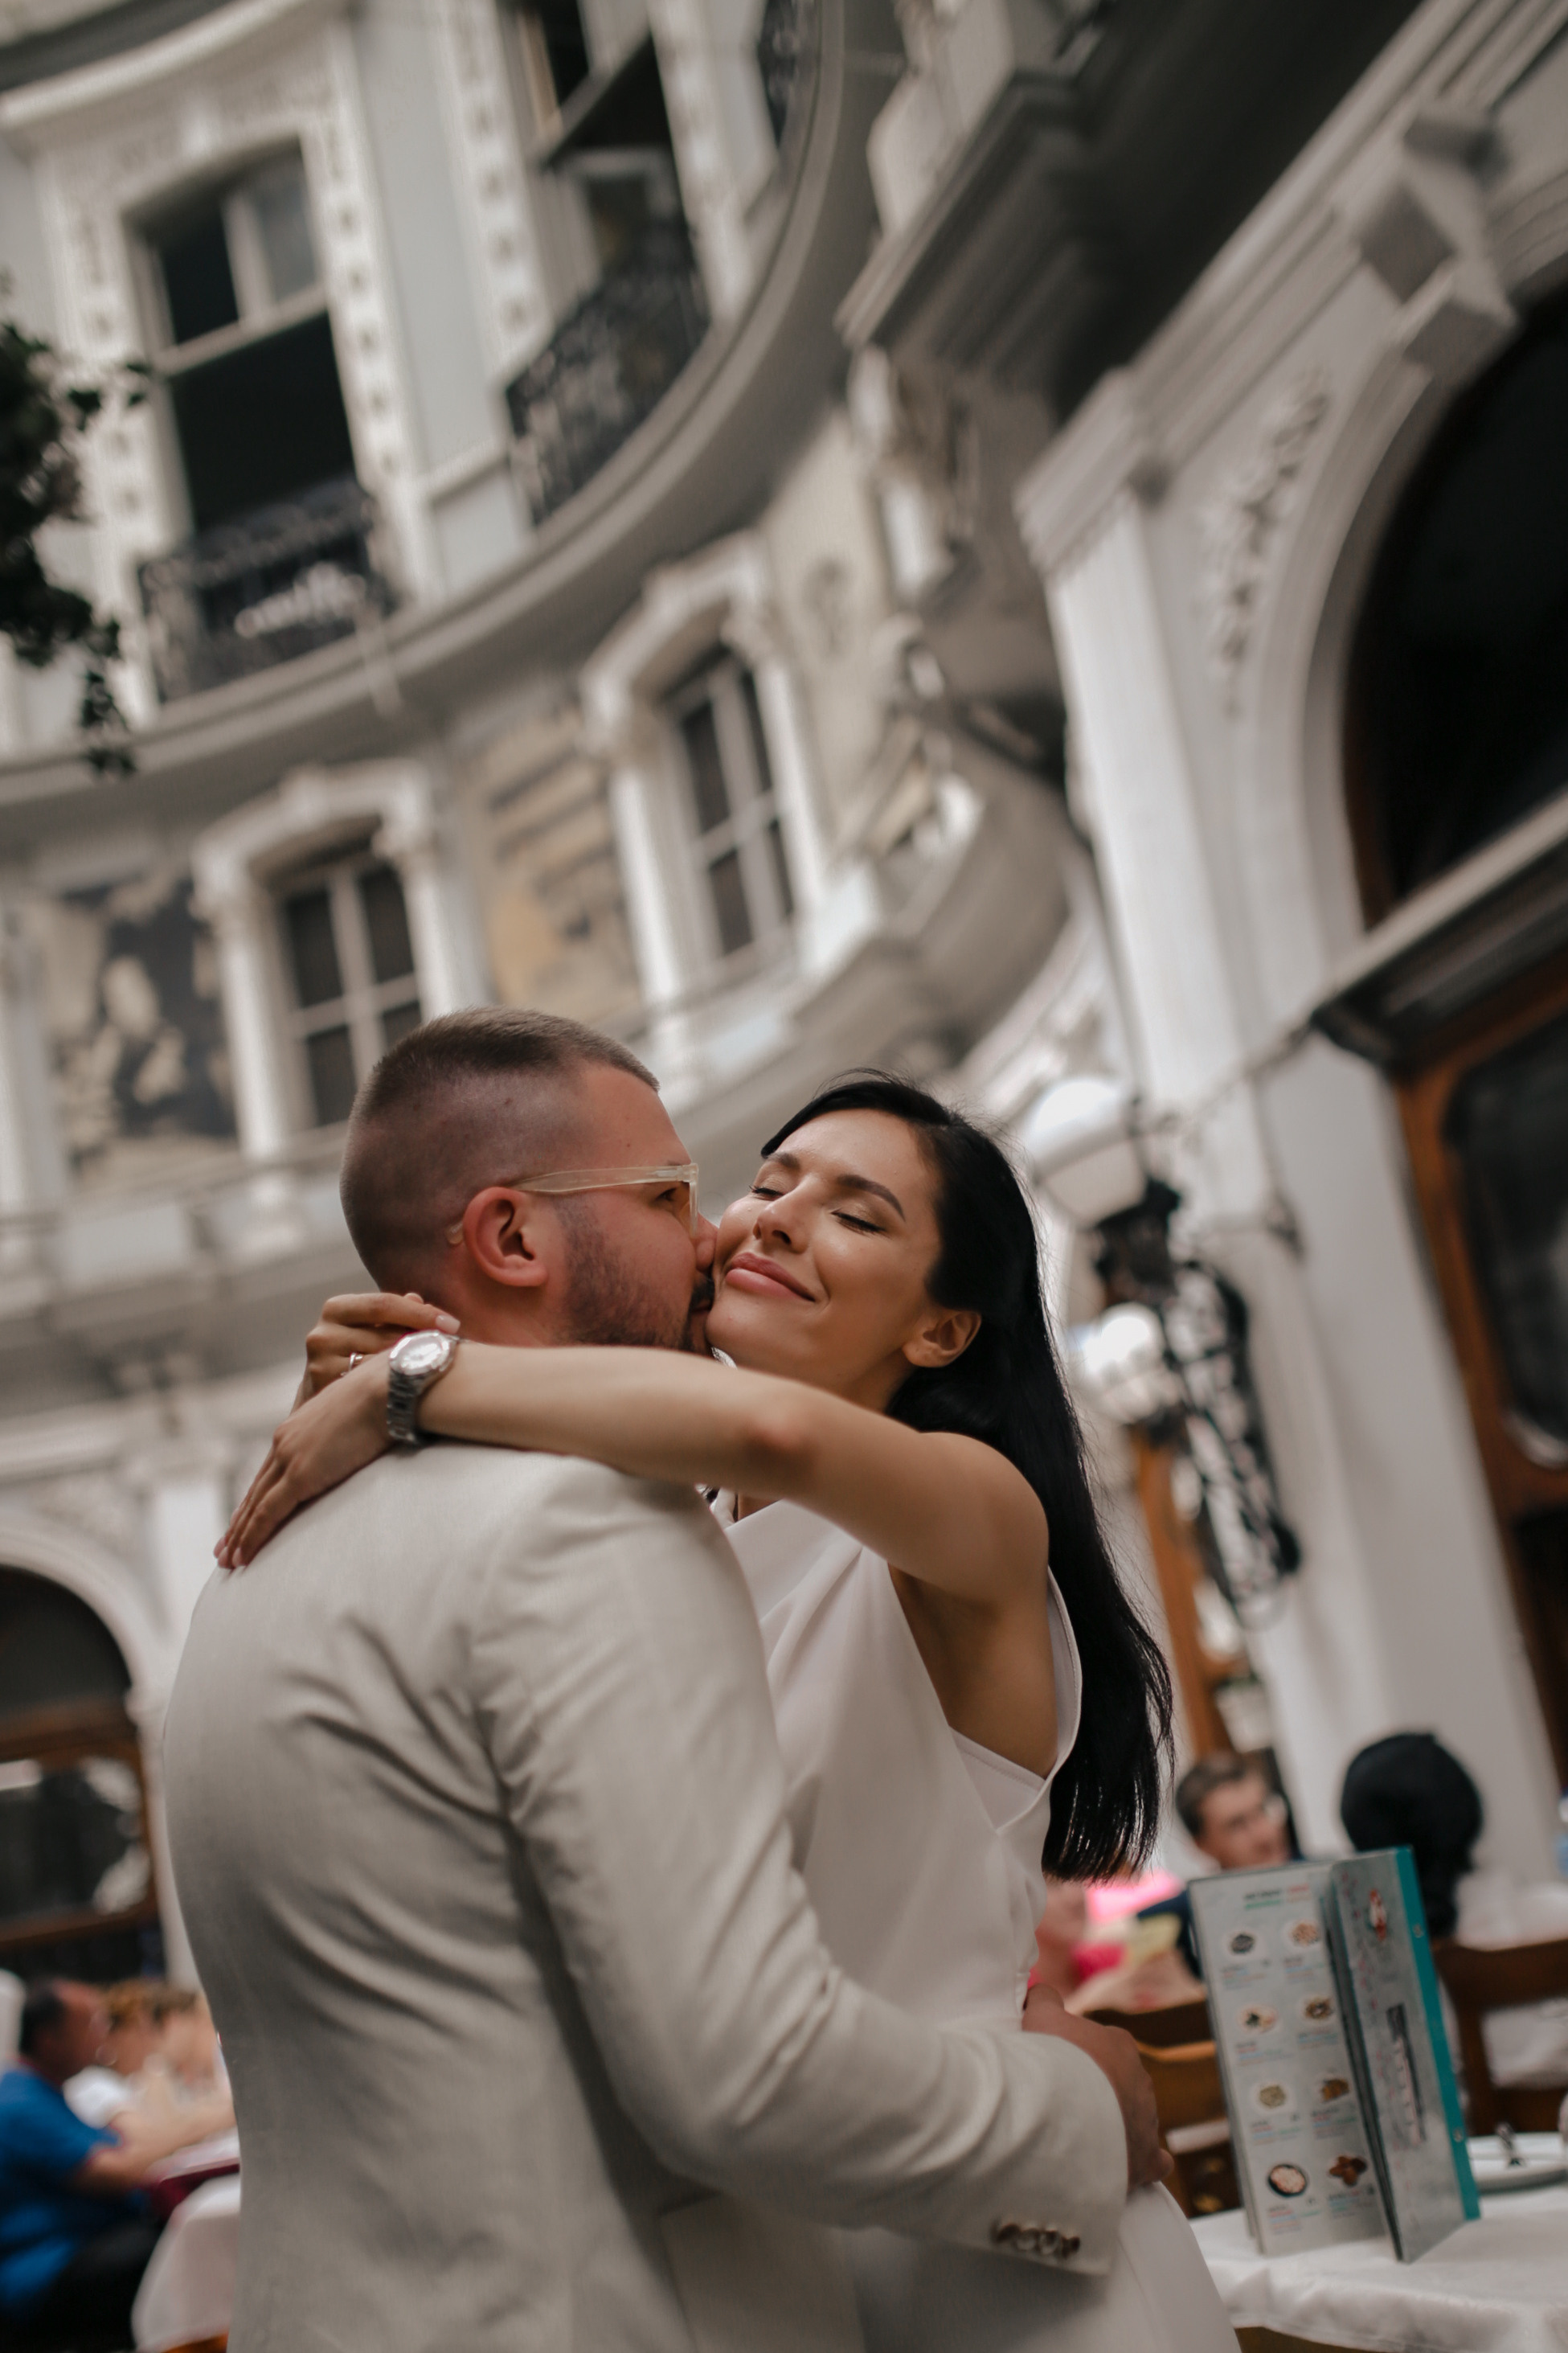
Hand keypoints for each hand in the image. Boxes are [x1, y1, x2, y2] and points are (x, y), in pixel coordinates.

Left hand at [219, 1357, 392, 1567]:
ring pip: (255, 1506)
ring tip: (228, 1561)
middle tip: (223, 1549)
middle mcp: (284, 1442)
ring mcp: (289, 1458)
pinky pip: (268, 1513)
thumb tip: (358, 1441)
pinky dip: (252, 1537)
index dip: (254, 1499)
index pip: (268, 1473)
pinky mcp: (300, 1476)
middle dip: (239, 1523)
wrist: (387, 1390)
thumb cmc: (383, 1397)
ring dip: (240, 1536)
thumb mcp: (355, 1415)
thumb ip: (346, 1432)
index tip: (242, 1519)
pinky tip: (243, 1556)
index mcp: (295, 1428)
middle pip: (256, 1491)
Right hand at [294, 1291, 457, 1405]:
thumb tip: (418, 1299)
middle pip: (385, 1337)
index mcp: (336, 1309)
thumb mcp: (373, 1326)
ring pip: (379, 1367)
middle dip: (421, 1343)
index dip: (421, 1314)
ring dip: (411, 1368)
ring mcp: (320, 1366)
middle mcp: (322, 1334)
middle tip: (451, 1350)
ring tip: (437, 1370)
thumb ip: (396, 1311)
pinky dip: (395, 1389)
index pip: (383, 1305)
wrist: (323, 1395)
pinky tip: (414, 1391)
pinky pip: (369, 1391)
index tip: (452, 1324)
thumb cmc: (358, 1352)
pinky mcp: (325, 1394)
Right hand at [1023, 1983, 1171, 2189]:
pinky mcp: (1146, 2157)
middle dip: (1097, 2094)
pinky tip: (1127, 2166)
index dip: (1077, 2059)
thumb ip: (1045, 1999)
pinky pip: (1155, 2160)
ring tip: (1080, 2139)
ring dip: (1114, 2128)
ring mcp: (1146, 2118)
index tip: (1057, 2071)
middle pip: (1119, 2085)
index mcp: (1118, 2044)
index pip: (1102, 2047)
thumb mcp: (1042, 2015)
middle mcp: (1140, 2079)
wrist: (1065, 2113)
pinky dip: (1144, 2162)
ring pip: (1133, 2120)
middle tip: (1065, 2106)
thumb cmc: (1054, 2060)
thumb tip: (1042, 1991)